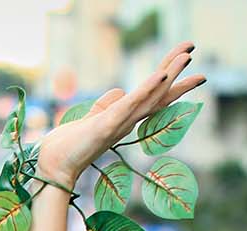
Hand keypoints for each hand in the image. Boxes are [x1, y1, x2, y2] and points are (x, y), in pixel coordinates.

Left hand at [37, 42, 204, 185]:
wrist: (53, 167)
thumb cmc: (69, 146)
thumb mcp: (91, 118)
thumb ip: (106, 104)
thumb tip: (119, 90)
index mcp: (124, 119)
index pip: (152, 95)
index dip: (170, 77)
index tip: (186, 58)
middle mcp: (127, 122)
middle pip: (158, 93)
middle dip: (177, 71)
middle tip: (193, 48)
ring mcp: (120, 124)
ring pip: (152, 96)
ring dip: (170, 74)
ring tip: (187, 55)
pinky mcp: (107, 125)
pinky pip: (131, 104)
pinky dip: (147, 89)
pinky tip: (161, 74)